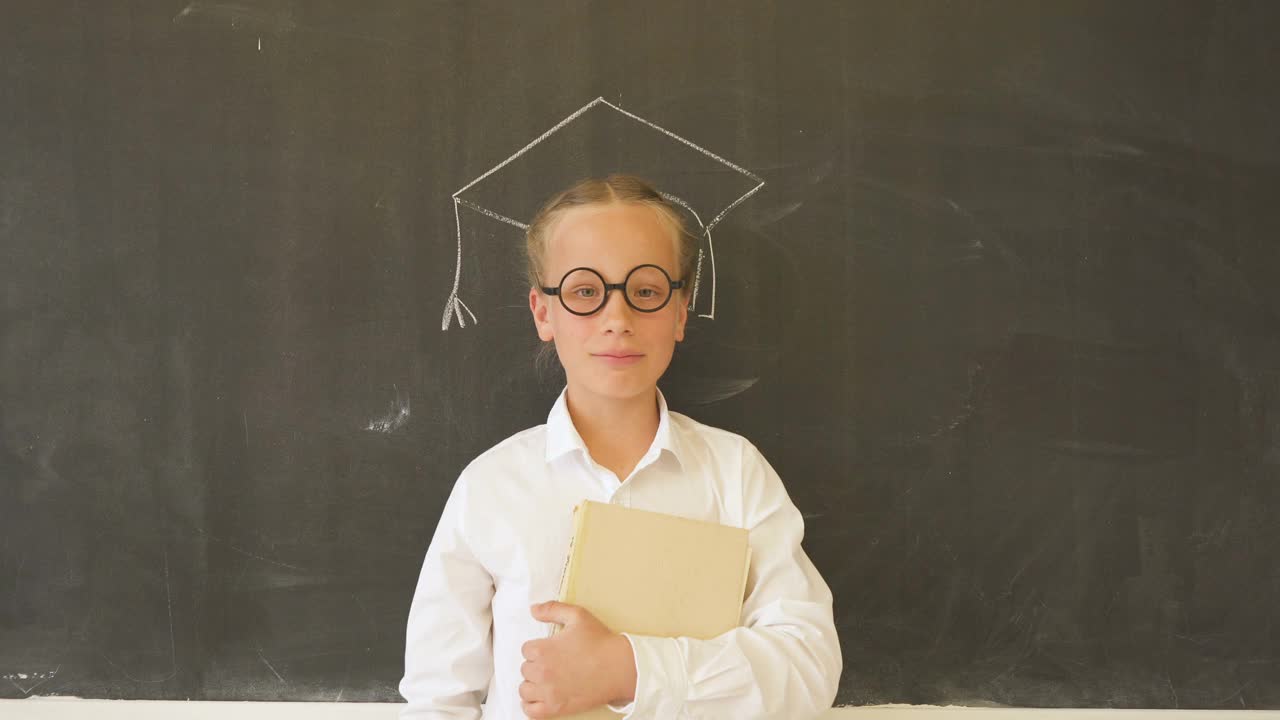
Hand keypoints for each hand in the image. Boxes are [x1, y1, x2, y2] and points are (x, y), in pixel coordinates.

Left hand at [519, 601, 636, 718]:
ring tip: (546, 681)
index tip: (550, 650)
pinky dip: (530, 706)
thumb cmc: (600, 642)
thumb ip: (552, 609)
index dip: (538, 648)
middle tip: (554, 664)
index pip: (526, 650)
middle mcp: (541, 672)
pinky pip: (531, 712)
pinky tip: (538, 699)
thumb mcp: (577, 616)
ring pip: (525, 690)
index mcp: (542, 649)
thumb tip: (533, 609)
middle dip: (537, 666)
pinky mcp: (556, 708)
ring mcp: (548, 692)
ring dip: (532, 685)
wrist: (619, 667)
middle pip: (525, 669)